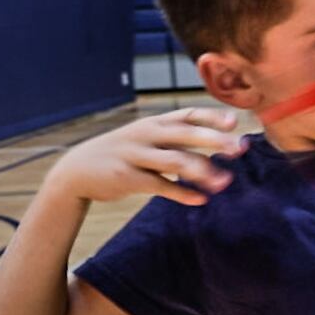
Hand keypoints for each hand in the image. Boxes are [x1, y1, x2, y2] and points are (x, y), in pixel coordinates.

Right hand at [46, 108, 244, 206]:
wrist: (75, 171)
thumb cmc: (122, 152)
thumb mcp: (145, 137)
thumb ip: (177, 138)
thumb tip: (221, 139)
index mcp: (153, 123)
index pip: (187, 114)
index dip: (211, 117)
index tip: (234, 122)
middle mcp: (146, 135)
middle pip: (185, 134)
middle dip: (214, 140)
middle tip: (239, 149)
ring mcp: (135, 156)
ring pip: (175, 161)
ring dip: (203, 172)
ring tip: (225, 183)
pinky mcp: (127, 178)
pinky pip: (160, 185)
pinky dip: (182, 193)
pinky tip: (201, 200)